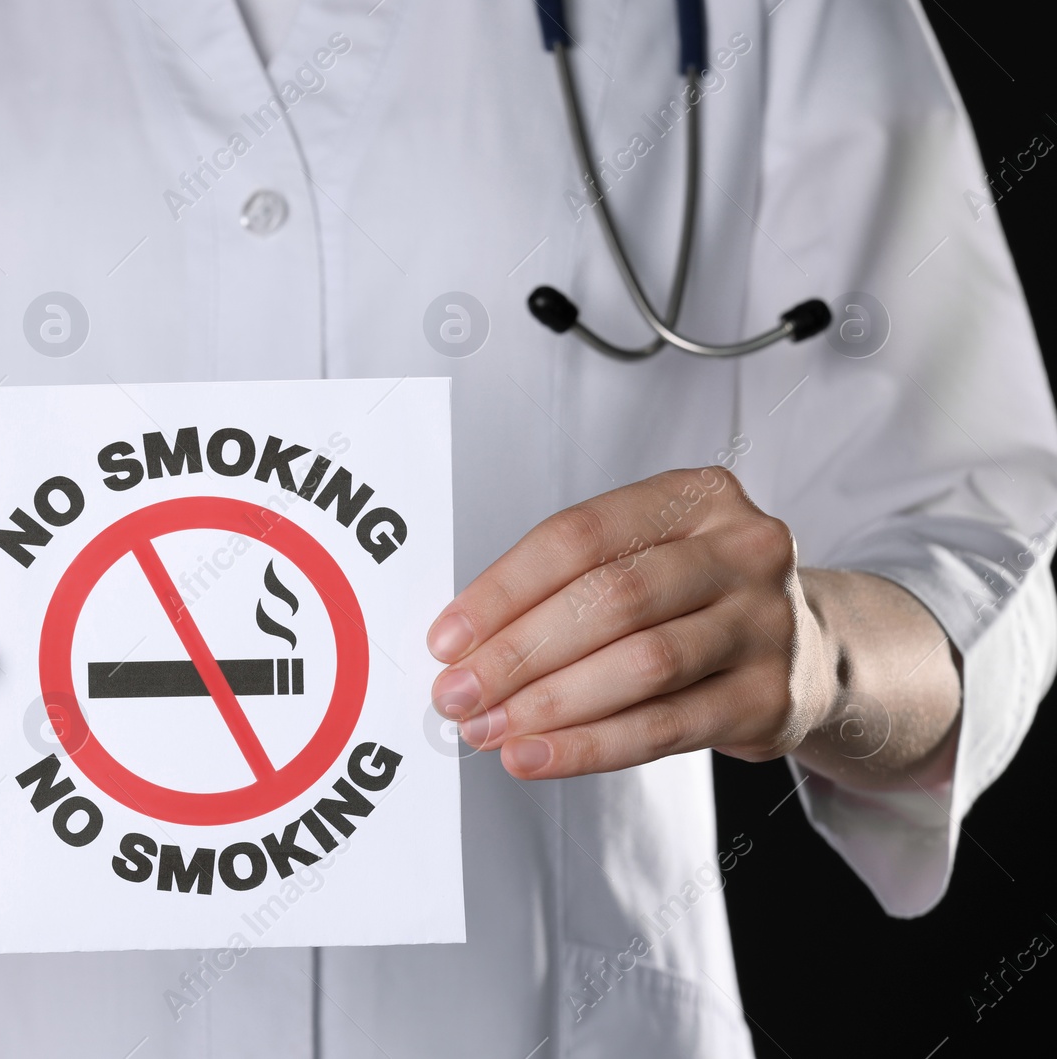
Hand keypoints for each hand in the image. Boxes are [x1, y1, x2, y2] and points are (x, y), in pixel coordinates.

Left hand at [427, 468, 835, 778]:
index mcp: (698, 497)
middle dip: (517, 653)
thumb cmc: (694, 598)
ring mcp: (766, 623)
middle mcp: (743, 550)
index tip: (447, 638)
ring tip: (488, 729)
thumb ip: (567, 585)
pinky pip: (664, 727)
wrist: (806, 650)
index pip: (579, 536)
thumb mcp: (645, 558)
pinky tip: (537, 756)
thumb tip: (465, 645)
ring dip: (548, 704)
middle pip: (608, 599)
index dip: (502, 590)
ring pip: (639, 664)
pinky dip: (590, 746)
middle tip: (456, 693)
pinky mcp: (770, 698)